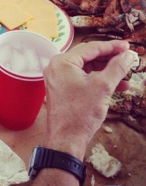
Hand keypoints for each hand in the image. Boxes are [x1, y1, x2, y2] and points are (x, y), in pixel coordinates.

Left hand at [43, 40, 134, 158]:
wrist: (66, 138)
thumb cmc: (81, 112)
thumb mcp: (103, 87)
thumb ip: (117, 68)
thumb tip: (128, 55)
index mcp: (62, 62)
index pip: (90, 47)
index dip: (111, 47)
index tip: (128, 46)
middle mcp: (57, 67)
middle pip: (88, 57)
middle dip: (110, 59)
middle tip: (128, 59)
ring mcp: (58, 78)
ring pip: (87, 68)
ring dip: (106, 71)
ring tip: (127, 76)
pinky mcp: (62, 88)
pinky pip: (82, 78)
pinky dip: (98, 81)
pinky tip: (117, 86)